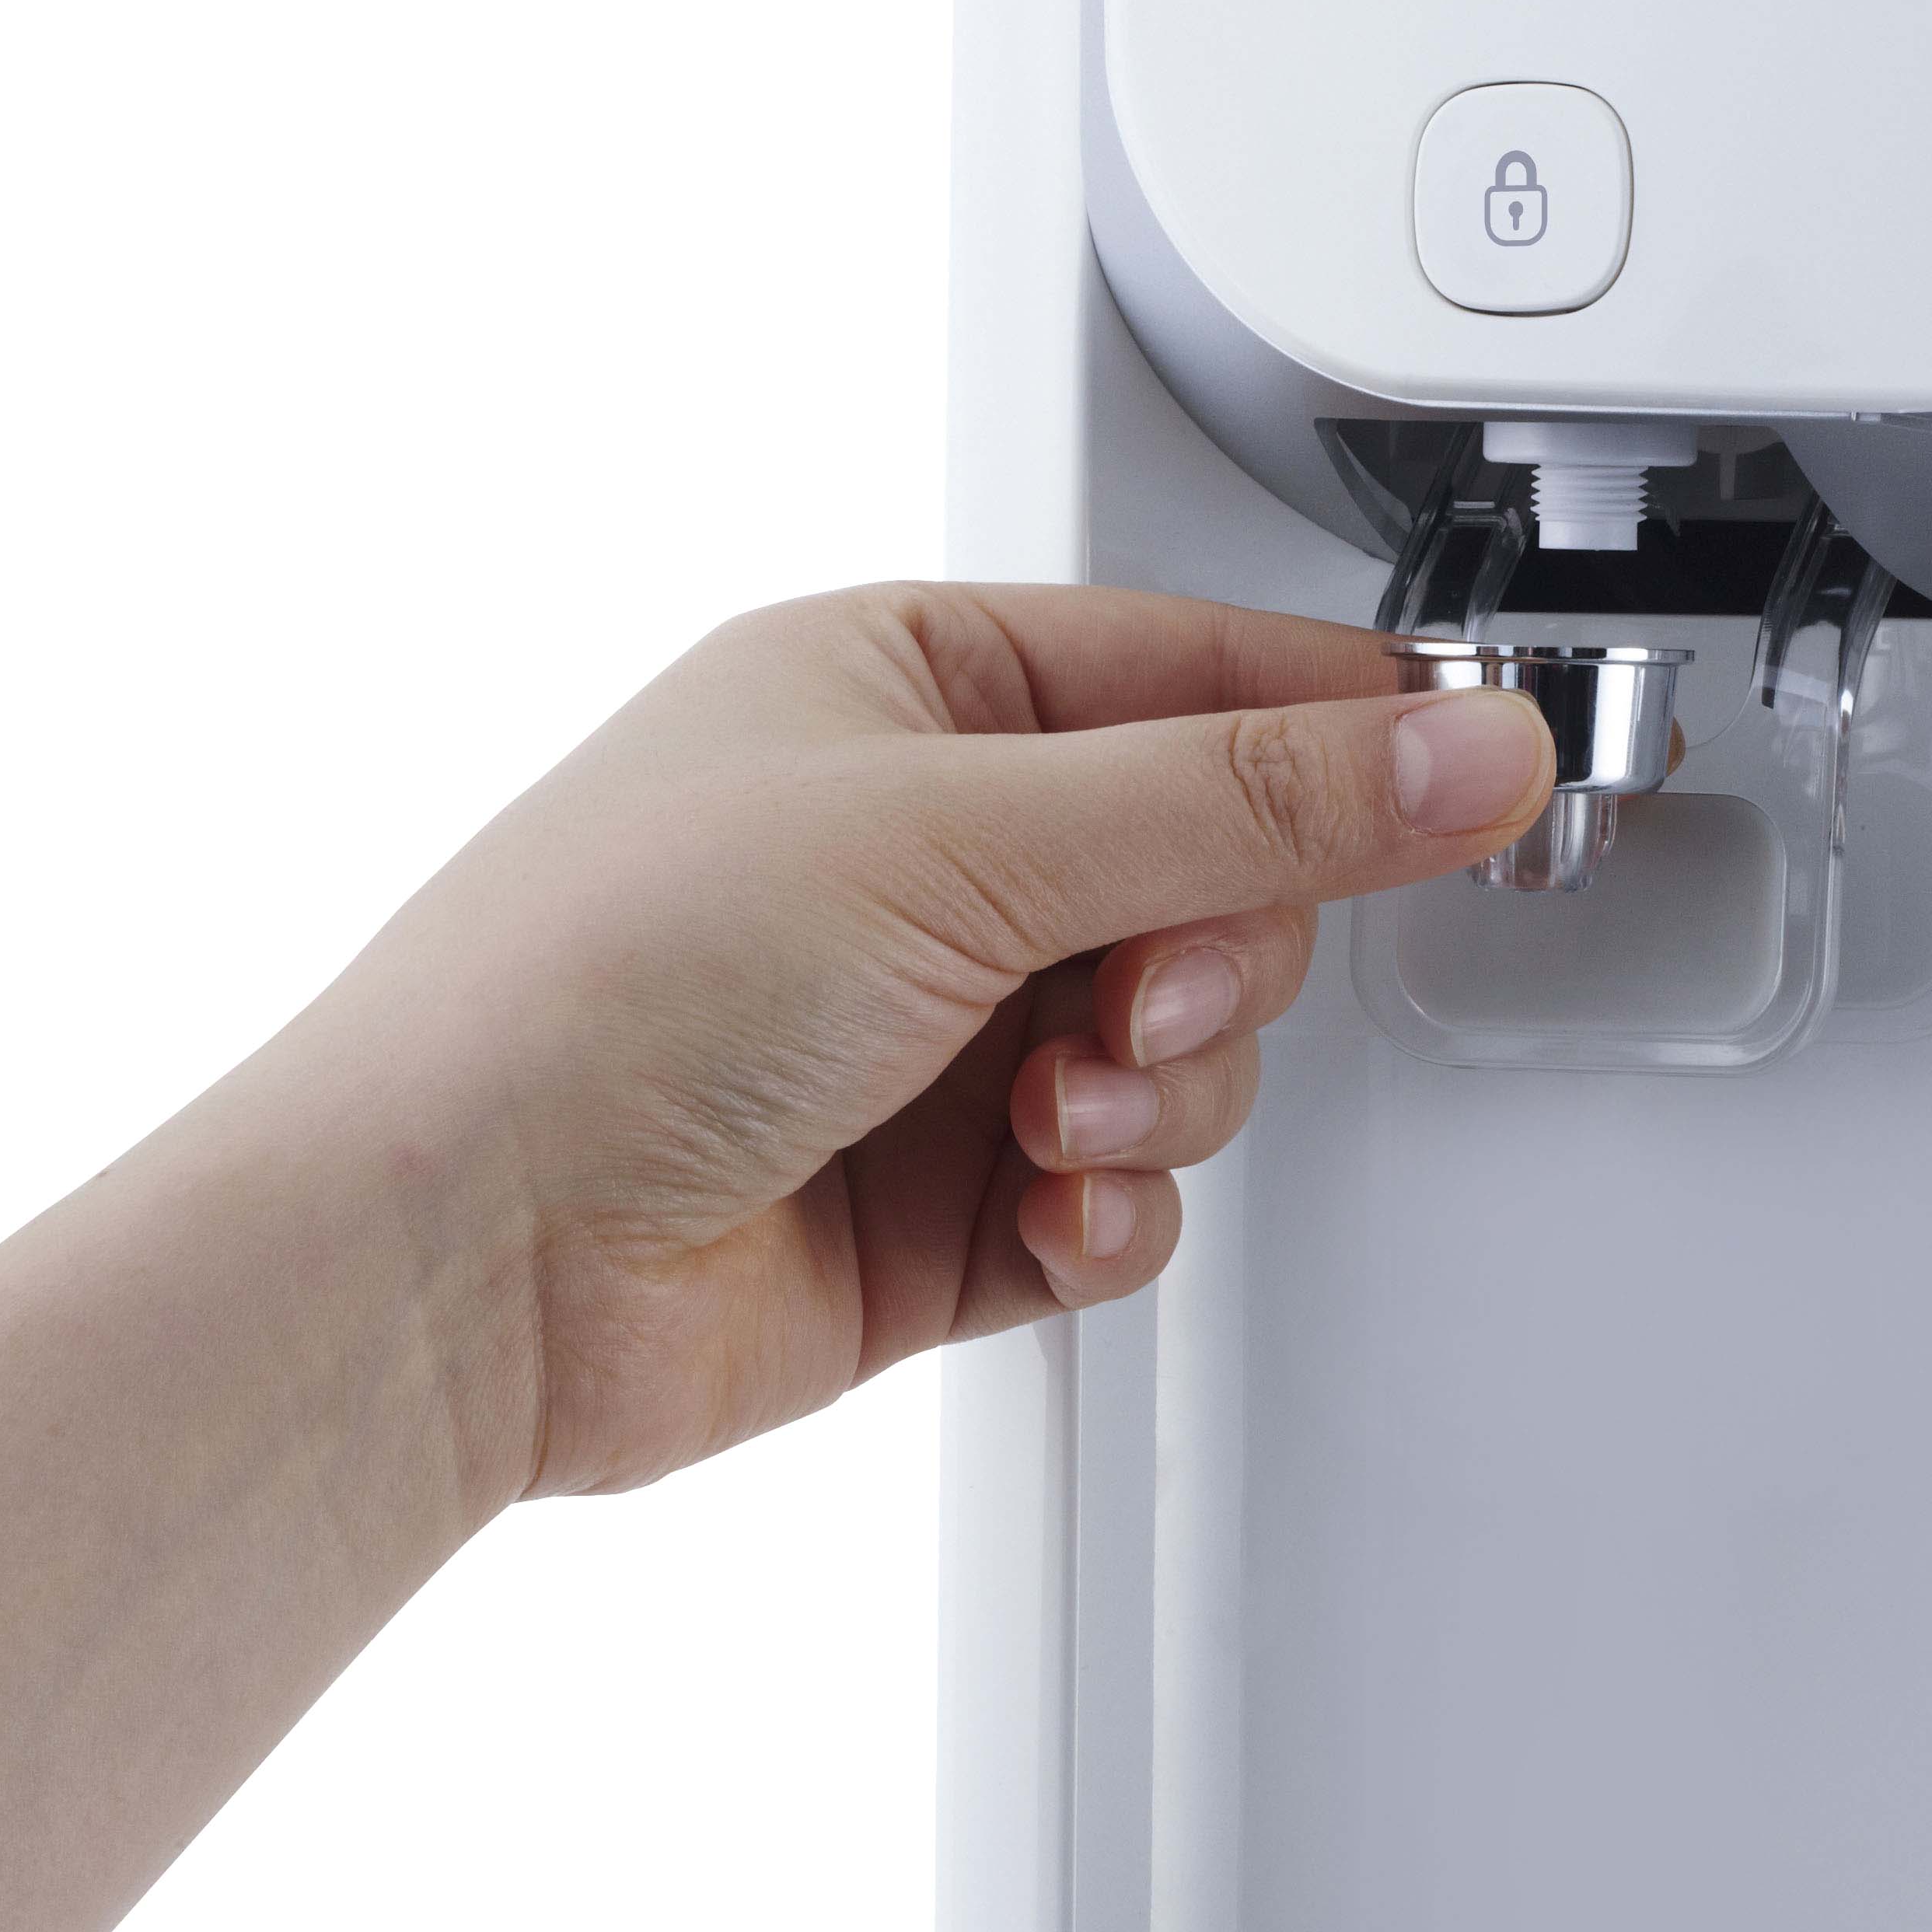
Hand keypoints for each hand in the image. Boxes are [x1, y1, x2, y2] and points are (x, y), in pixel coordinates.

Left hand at [252, 583, 1559, 1500]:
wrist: (454, 1257)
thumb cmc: (605, 984)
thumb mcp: (963, 834)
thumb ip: (1245, 801)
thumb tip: (1460, 747)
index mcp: (903, 691)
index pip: (1198, 674)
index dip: (1344, 730)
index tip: (1477, 775)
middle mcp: (921, 852)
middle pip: (1219, 875)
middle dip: (1215, 949)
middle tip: (1140, 989)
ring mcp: (930, 1030)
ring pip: (1189, 1043)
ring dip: (1159, 1087)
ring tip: (1048, 1109)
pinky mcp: (937, 1200)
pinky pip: (1124, 1185)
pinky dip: (1110, 1201)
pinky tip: (1040, 1203)